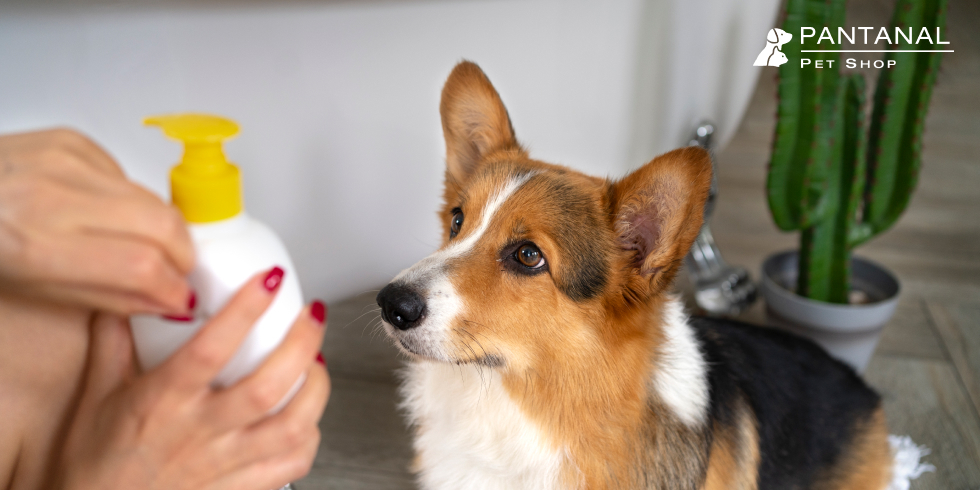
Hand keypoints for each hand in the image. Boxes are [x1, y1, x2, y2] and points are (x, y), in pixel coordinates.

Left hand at [0, 128, 193, 314]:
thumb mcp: (34, 290)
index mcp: (35, 245)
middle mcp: (51, 196)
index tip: (180, 298)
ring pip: (153, 199)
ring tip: (141, 245)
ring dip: (160, 228)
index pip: (140, 264)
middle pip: (162, 224)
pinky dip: (129, 200)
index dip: (172, 286)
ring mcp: (63, 161)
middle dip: (183, 254)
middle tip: (176, 271)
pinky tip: (104, 212)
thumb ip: (110, 297)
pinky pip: (127, 176)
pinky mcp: (71, 140)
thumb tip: (167, 300)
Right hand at [55, 269, 329, 489]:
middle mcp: (198, 433)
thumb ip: (114, 339)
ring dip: (315, 390)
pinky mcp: (241, 488)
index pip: (209, 350)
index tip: (269, 281)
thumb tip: (132, 295)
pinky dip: (310, 436)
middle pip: (265, 388)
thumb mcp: (97, 394)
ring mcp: (224, 463)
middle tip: (311, 315)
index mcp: (162, 403)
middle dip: (301, 345)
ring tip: (317, 361)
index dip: (245, 311)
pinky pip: (292, 464)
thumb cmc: (96, 464)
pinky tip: (308, 415)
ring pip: (291, 427)